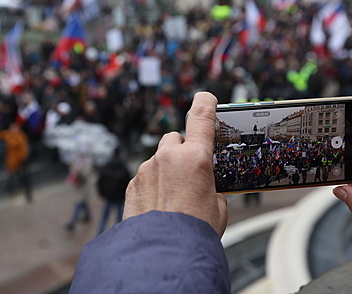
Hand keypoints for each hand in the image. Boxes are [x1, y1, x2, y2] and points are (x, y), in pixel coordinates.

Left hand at [123, 92, 227, 235]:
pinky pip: (146, 175)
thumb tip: (204, 188)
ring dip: (166, 170)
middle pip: (176, 139)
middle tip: (190, 173)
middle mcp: (168, 157)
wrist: (163, 254)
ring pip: (159, 159)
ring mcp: (147, 169)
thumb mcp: (218, 207)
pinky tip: (158, 205)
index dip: (205, 103)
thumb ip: (211, 187)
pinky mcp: (132, 182)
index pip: (201, 117)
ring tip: (173, 198)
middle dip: (183, 151)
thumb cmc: (193, 232)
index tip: (205, 97)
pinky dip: (152, 184)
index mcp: (196, 159)